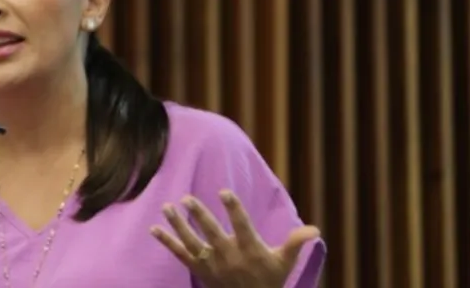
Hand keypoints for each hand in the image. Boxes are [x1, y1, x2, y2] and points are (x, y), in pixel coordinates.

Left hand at [150, 190, 319, 287]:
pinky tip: (154, 229)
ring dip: (178, 225)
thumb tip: (315, 230)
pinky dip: (167, 242)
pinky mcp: (199, 270)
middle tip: (187, 198)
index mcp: (250, 250)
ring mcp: (212, 264)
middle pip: (212, 233)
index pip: (241, 225)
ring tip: (166, 208)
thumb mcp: (284, 262)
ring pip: (192, 242)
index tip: (224, 191)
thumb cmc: (269, 280)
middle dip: (199, 216)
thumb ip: (295, 243)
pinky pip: (180, 255)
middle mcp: (229, 257)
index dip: (233, 208)